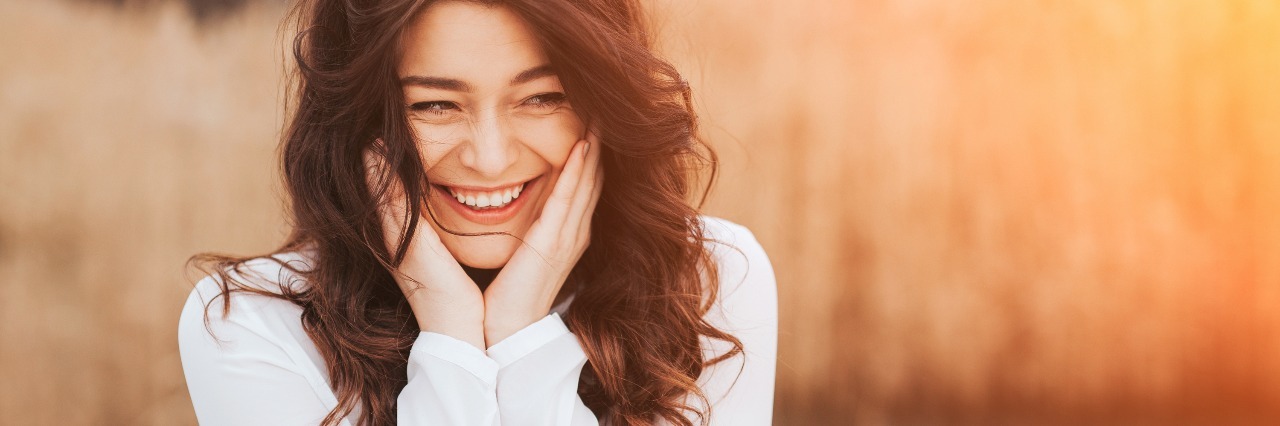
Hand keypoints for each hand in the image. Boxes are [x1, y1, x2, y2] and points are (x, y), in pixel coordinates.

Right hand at [363, 143, 485, 349]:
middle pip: (380, 198)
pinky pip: (393, 206)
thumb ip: (444, 246)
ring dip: (374, 168)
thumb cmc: (462, 303)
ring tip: (370, 139)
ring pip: (382, 197)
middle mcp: (398, 245)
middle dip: (373, 168)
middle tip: (369, 137)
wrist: (462, 333)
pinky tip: (376, 157)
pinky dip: (384, 182)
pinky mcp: (408, 249)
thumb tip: (456, 226)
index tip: (379, 149)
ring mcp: (399, 246)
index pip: (392, 206)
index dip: (382, 179)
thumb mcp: (450, 266)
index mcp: (409, 249)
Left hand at [483, 130, 603, 344]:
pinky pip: (568, 199)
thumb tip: (501, 194)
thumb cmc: (504, 295)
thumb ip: (520, 223)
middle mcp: (574, 232)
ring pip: (587, 181)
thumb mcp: (517, 248)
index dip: (589, 151)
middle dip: (599, 141)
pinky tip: (581, 146)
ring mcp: (568, 237)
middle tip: (603, 105)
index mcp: (565, 233)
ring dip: (594, 147)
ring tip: (599, 115)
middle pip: (594, 176)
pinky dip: (576, 171)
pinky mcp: (553, 243)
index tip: (588, 117)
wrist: (503, 331)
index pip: (583, 183)